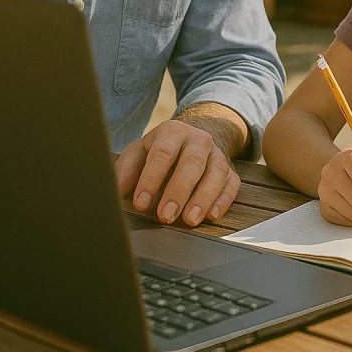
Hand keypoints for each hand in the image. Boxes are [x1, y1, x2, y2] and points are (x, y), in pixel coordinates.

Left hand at [115, 119, 240, 225]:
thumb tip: (119, 190)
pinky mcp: (231, 171)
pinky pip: (231, 184)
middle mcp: (199, 140)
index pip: (163, 154)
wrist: (193, 139)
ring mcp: (218, 155)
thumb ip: (127, 169)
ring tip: (189, 220)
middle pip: (192, 163)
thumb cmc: (161, 150)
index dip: (151, 179)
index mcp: (173, 132)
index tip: (141, 203)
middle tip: (165, 216)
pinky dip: (223, 200)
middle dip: (178, 191)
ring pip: (216, 173)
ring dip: (203, 198)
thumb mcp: (140, 152)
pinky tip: (211, 215)